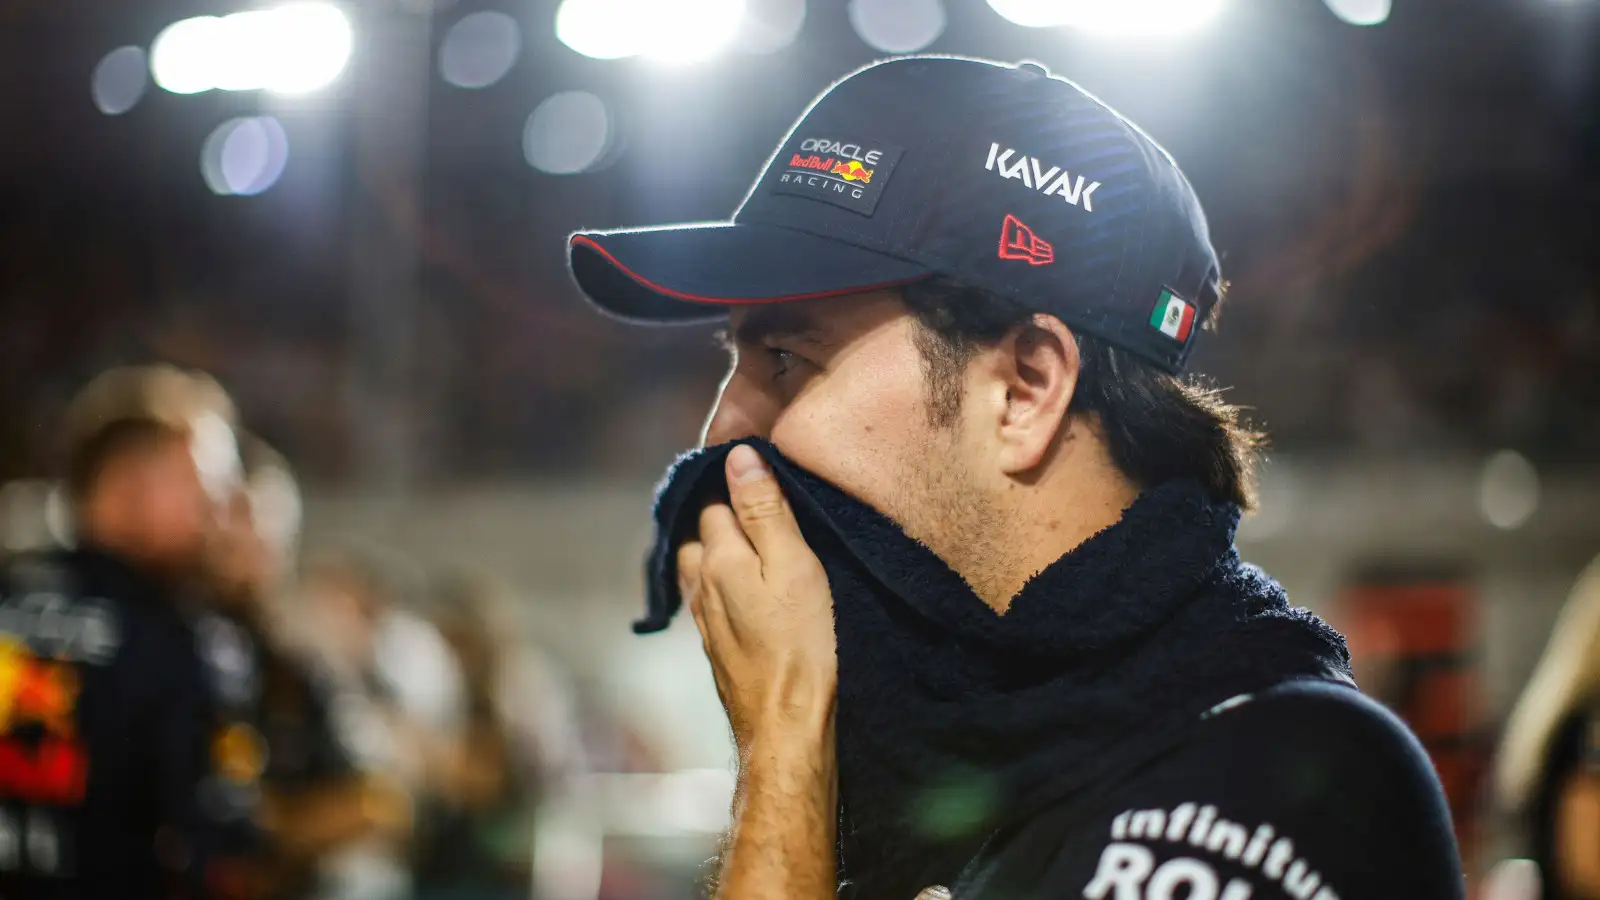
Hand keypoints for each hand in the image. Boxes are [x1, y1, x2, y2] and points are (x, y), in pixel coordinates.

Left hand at [677, 444, 837, 750]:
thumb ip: (765, 511)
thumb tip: (738, 457)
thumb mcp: (795, 567)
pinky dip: (724, 583)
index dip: (733, 481)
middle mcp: (701, 587)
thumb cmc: (801, 646)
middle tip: (756, 502)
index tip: (759, 471)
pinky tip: (746, 589)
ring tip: (750, 540)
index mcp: (718, 560)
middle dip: (718, 514)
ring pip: (701, 568)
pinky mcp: (719, 648)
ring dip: (718, 550)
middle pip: (698, 534)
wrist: (788, 728)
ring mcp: (705, 621)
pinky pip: (711, 600)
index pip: (712, 501)